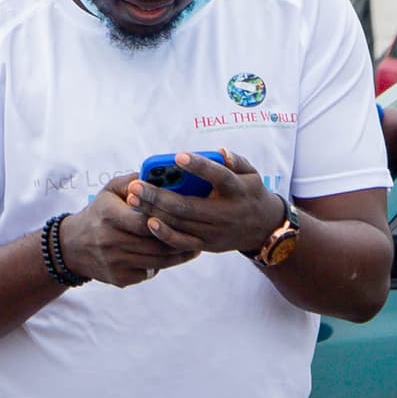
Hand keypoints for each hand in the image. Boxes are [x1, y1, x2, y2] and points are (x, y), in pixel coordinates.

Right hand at [62, 181, 188, 286]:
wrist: (71, 247)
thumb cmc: (99, 212)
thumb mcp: (110, 190)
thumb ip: (135, 180)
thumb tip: (162, 174)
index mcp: (109, 215)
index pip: (145, 221)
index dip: (166, 221)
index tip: (186, 218)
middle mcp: (110, 240)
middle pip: (154, 244)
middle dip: (179, 240)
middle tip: (199, 235)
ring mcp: (114, 262)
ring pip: (156, 261)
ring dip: (177, 256)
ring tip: (194, 247)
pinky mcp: (118, 278)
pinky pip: (148, 273)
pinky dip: (162, 266)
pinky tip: (171, 258)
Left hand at [132, 151, 286, 256]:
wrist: (263, 229)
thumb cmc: (250, 193)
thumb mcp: (252, 174)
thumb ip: (236, 161)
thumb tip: (220, 152)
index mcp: (237, 190)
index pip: (218, 176)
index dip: (199, 166)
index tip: (178, 156)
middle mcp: (226, 213)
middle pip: (187, 206)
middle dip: (158, 196)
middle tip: (135, 185)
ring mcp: (215, 232)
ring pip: (180, 223)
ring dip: (154, 212)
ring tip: (133, 199)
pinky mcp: (206, 245)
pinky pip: (182, 242)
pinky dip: (164, 234)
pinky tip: (148, 221)